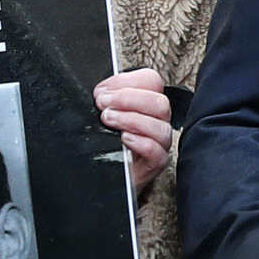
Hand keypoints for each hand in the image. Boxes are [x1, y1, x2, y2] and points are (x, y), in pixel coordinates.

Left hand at [94, 69, 174, 195]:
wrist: (97, 177)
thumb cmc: (101, 145)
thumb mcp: (100, 116)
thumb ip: (104, 99)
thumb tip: (100, 93)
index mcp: (145, 104)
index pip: (152, 81)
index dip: (127, 82)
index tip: (102, 91)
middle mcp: (155, 122)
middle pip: (159, 102)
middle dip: (128, 99)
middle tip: (103, 106)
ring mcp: (157, 143)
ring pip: (161, 127)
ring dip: (132, 119)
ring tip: (109, 121)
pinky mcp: (154, 165)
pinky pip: (159, 153)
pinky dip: (142, 143)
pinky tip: (124, 139)